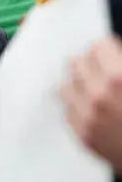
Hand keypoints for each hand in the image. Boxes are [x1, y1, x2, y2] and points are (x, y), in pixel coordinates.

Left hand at [63, 36, 121, 171]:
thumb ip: (121, 63)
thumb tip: (114, 51)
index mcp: (117, 79)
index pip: (97, 47)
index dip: (109, 50)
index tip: (113, 54)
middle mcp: (98, 96)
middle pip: (77, 63)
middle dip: (92, 65)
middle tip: (107, 73)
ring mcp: (87, 117)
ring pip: (66, 84)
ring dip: (81, 85)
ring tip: (99, 90)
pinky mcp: (82, 134)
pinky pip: (68, 109)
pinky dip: (79, 106)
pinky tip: (96, 108)